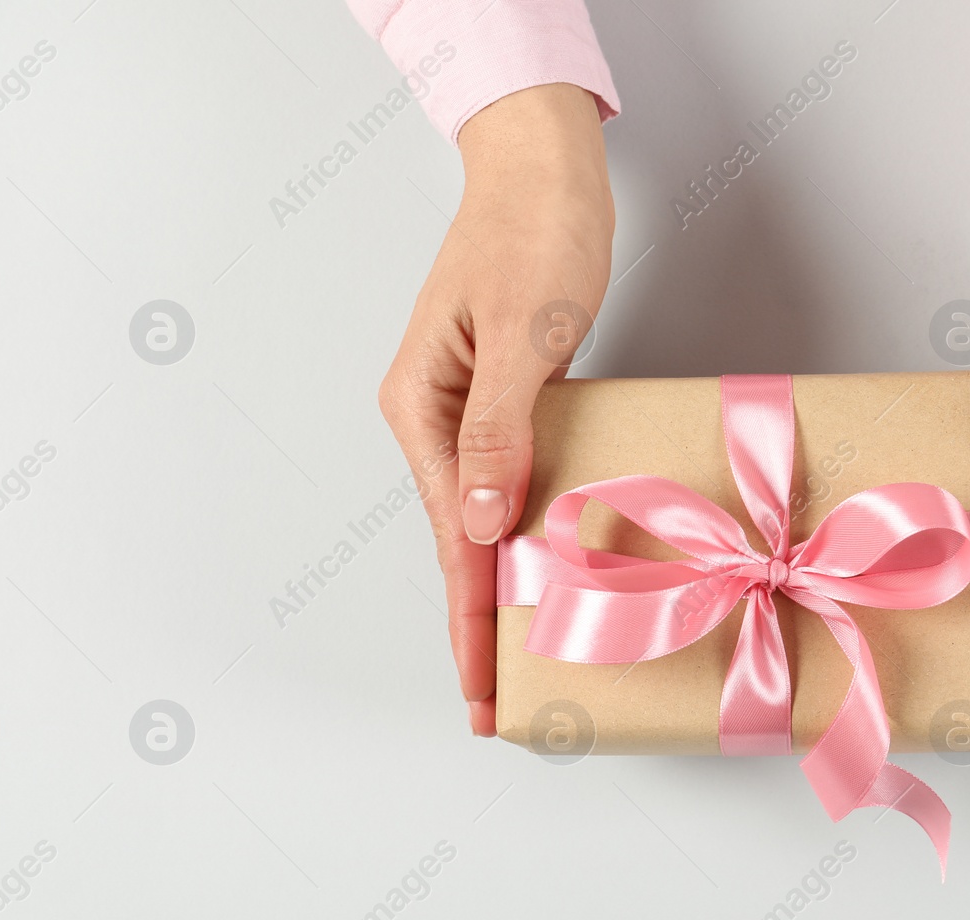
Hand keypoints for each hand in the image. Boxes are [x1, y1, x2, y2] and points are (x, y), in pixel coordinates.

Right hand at [377, 84, 613, 735]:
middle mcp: (436, 418)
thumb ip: (501, 432)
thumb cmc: (535, 232)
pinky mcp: (507, 399)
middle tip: (502, 706)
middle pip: (458, 544)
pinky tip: (546, 566)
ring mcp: (469, 410)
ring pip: (484, 520)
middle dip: (480, 625)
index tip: (481, 695)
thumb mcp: (524, 333)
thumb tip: (477, 524)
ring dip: (504, 586)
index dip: (469, 622)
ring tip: (524, 657)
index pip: (449, 541)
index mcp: (423, 409)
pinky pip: (512, 483)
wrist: (543, 164)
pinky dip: (529, 532)